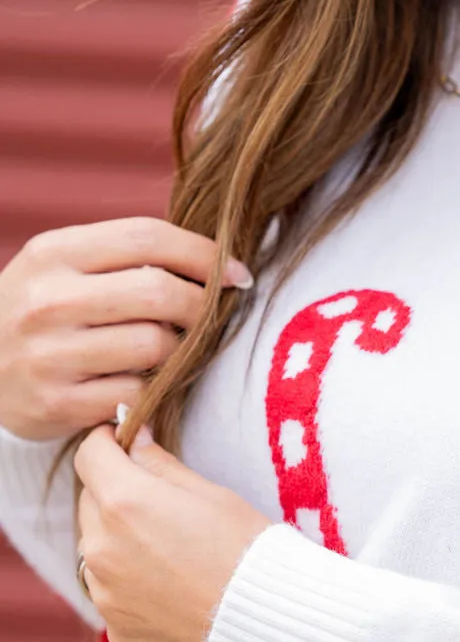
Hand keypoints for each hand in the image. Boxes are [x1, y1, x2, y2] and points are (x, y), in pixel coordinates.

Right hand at [0, 218, 252, 441]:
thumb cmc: (41, 314)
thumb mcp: (63, 269)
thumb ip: (125, 258)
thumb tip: (216, 260)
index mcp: (52, 252)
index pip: (147, 238)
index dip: (203, 253)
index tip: (236, 273)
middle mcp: (47, 300)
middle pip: (159, 292)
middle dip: (202, 306)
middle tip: (214, 317)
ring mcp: (50, 354)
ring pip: (155, 346)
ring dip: (179, 351)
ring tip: (172, 350)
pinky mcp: (57, 403)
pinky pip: (137, 392)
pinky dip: (152, 390)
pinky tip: (146, 383)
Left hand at [75, 425, 271, 641]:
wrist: (270, 624)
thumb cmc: (249, 550)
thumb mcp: (211, 494)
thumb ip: (160, 464)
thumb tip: (133, 439)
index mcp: (124, 503)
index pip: (89, 456)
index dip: (106, 443)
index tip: (122, 443)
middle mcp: (102, 549)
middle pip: (91, 504)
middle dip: (115, 494)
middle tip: (158, 504)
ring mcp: (106, 595)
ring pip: (97, 552)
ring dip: (119, 543)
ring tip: (170, 554)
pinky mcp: (118, 631)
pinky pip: (113, 596)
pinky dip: (131, 588)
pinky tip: (172, 591)